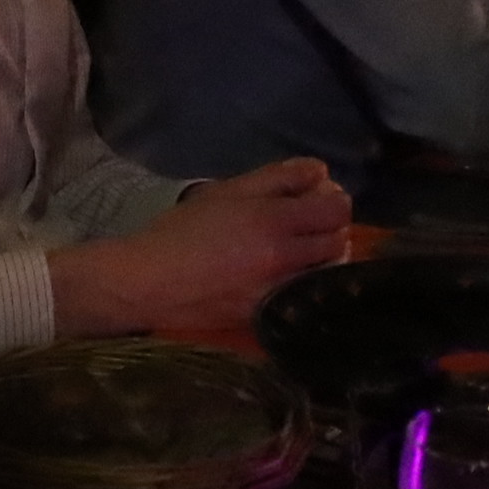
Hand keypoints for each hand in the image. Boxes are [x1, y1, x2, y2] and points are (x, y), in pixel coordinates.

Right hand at [49, 157, 351, 336]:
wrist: (149, 283)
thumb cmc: (183, 230)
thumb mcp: (227, 191)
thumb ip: (277, 178)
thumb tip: (320, 173)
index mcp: (273, 221)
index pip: (336, 210)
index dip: (334, 200)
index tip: (317, 199)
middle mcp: (284, 259)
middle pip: (338, 241)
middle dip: (330, 228)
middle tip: (307, 223)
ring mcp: (279, 291)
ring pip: (328, 272)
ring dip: (323, 257)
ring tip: (299, 249)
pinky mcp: (270, 316)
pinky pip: (306, 297)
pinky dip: (306, 283)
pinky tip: (286, 275)